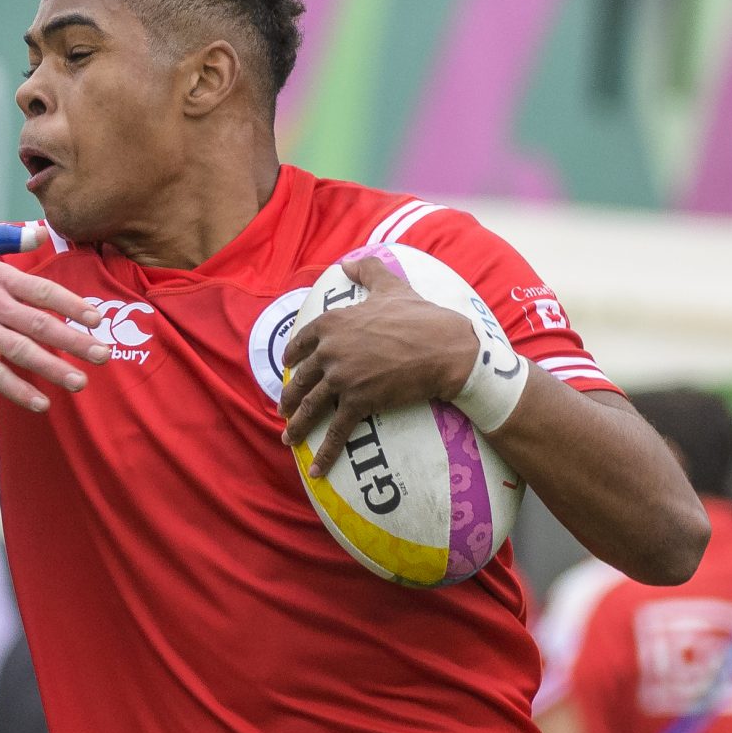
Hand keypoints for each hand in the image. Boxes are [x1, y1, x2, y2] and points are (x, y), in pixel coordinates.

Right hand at [0, 225, 107, 412]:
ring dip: (55, 368)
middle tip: (104, 356)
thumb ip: (3, 236)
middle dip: (77, 341)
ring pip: (24, 351)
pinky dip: (19, 389)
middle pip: (43, 323)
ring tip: (80, 383)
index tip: (98, 319)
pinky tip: (39, 403)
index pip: (45, 291)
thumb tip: (39, 232)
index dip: (74, 305)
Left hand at [280, 254, 478, 473]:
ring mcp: (341, 377)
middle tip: (283, 410)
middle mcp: (330, 350)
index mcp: (332, 323)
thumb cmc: (422, 316)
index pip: (301, 343)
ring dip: (296, 426)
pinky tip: (316, 469)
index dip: (291, 358)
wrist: (447, 348)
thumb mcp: (391, 287)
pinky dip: (324, 453)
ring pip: (310, 406)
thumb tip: (348, 263)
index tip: (287, 368)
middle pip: (300, 379)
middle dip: (288, 397)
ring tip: (288, 438)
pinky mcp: (358, 401)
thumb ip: (367, 272)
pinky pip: (336, 431)